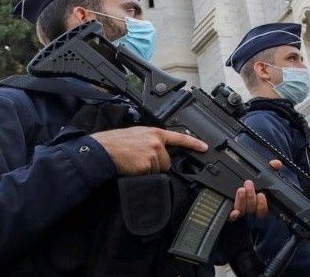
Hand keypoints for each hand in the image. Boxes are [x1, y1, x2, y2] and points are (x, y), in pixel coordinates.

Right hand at [91, 126, 208, 175]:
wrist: (105, 150)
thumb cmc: (118, 142)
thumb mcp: (138, 134)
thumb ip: (152, 139)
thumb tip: (160, 149)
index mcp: (155, 133)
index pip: (179, 137)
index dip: (194, 143)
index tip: (204, 147)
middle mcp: (157, 142)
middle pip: (167, 161)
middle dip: (157, 164)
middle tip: (141, 159)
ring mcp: (153, 154)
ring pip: (159, 170)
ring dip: (149, 170)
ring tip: (135, 162)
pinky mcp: (147, 165)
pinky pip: (150, 176)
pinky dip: (143, 175)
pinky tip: (134, 168)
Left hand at [228, 160, 283, 220]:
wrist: (230, 184)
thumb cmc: (248, 181)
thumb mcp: (260, 173)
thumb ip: (270, 168)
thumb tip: (276, 164)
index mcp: (257, 202)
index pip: (262, 209)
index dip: (262, 205)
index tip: (261, 195)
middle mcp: (248, 207)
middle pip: (251, 208)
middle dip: (251, 196)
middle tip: (248, 183)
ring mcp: (238, 210)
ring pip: (242, 210)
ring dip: (242, 200)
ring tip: (240, 189)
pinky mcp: (228, 212)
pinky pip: (230, 217)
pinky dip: (233, 215)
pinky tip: (234, 212)